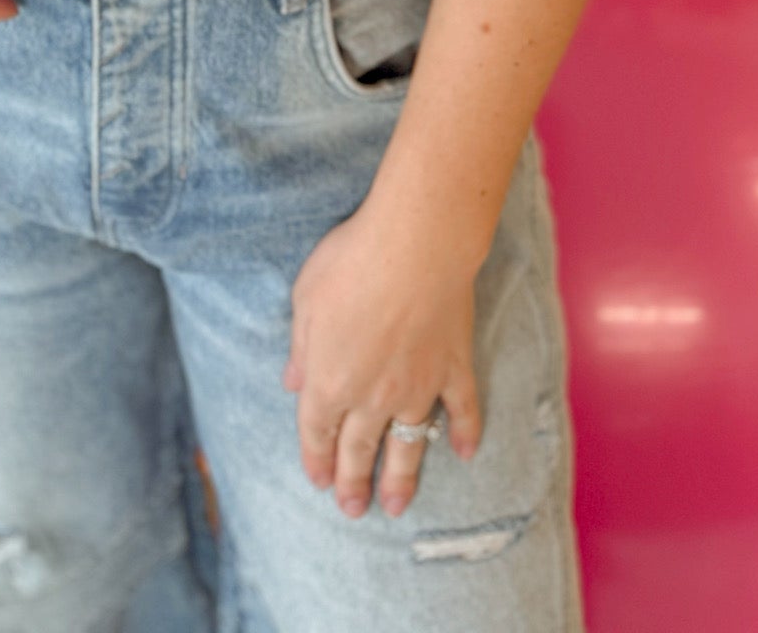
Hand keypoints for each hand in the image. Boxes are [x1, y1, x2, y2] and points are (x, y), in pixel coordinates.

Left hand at [284, 196, 484, 518]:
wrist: (415, 248)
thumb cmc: (350, 265)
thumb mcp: (305, 301)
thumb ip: (301, 349)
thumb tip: (293, 384)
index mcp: (329, 381)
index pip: (317, 431)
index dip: (315, 458)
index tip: (318, 481)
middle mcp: (372, 396)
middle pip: (358, 448)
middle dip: (352, 482)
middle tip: (352, 510)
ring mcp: (417, 388)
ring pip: (407, 446)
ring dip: (400, 479)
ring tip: (395, 507)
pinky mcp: (453, 370)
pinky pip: (461, 411)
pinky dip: (464, 434)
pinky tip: (464, 453)